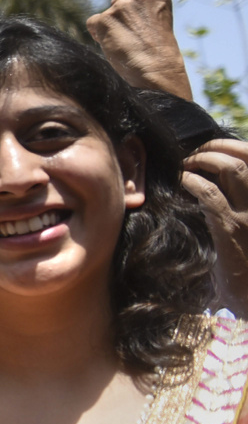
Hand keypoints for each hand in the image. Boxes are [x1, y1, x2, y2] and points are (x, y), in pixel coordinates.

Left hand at [87, 0, 191, 99]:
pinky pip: (93, 25)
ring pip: (104, 17)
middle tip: (134, 40)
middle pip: (115, 5)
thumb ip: (138, 12)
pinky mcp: (106, 17)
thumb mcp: (154, 23)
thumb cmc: (157, 53)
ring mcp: (121, 4)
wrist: (157, 68)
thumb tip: (107, 15)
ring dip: (109, 31)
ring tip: (127, 44)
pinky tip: (114, 44)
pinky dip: (99, 36)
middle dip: (119, 22)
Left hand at [183, 139, 247, 317]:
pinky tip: (182, 183)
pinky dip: (192, 182)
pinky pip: (210, 194)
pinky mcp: (232, 230)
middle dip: (218, 147)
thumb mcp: (243, 240)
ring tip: (187, 163)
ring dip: (205, 159)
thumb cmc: (247, 276)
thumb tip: (214, 200)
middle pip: (247, 156)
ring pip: (232, 168)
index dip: (237, 148)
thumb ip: (233, 217)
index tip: (214, 150)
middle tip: (195, 153)